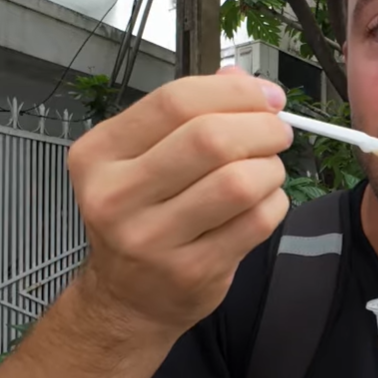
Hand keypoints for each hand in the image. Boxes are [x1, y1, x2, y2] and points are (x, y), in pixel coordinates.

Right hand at [66, 67, 292, 346]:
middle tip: (278, 131)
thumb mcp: (142, 157)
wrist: (128, 298)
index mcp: (99, 154)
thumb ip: (188, 113)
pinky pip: (256, 222)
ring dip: (271, 168)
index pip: (175, 101)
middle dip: (261, 126)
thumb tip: (242, 79)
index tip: (266, 95)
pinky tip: (264, 202)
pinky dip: (274, 203)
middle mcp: (116, 197)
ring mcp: (152, 240)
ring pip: (238, 182)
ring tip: (269, 168)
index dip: (234, 92)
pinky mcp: (192, 271)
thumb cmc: (141, 217)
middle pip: (209, 139)